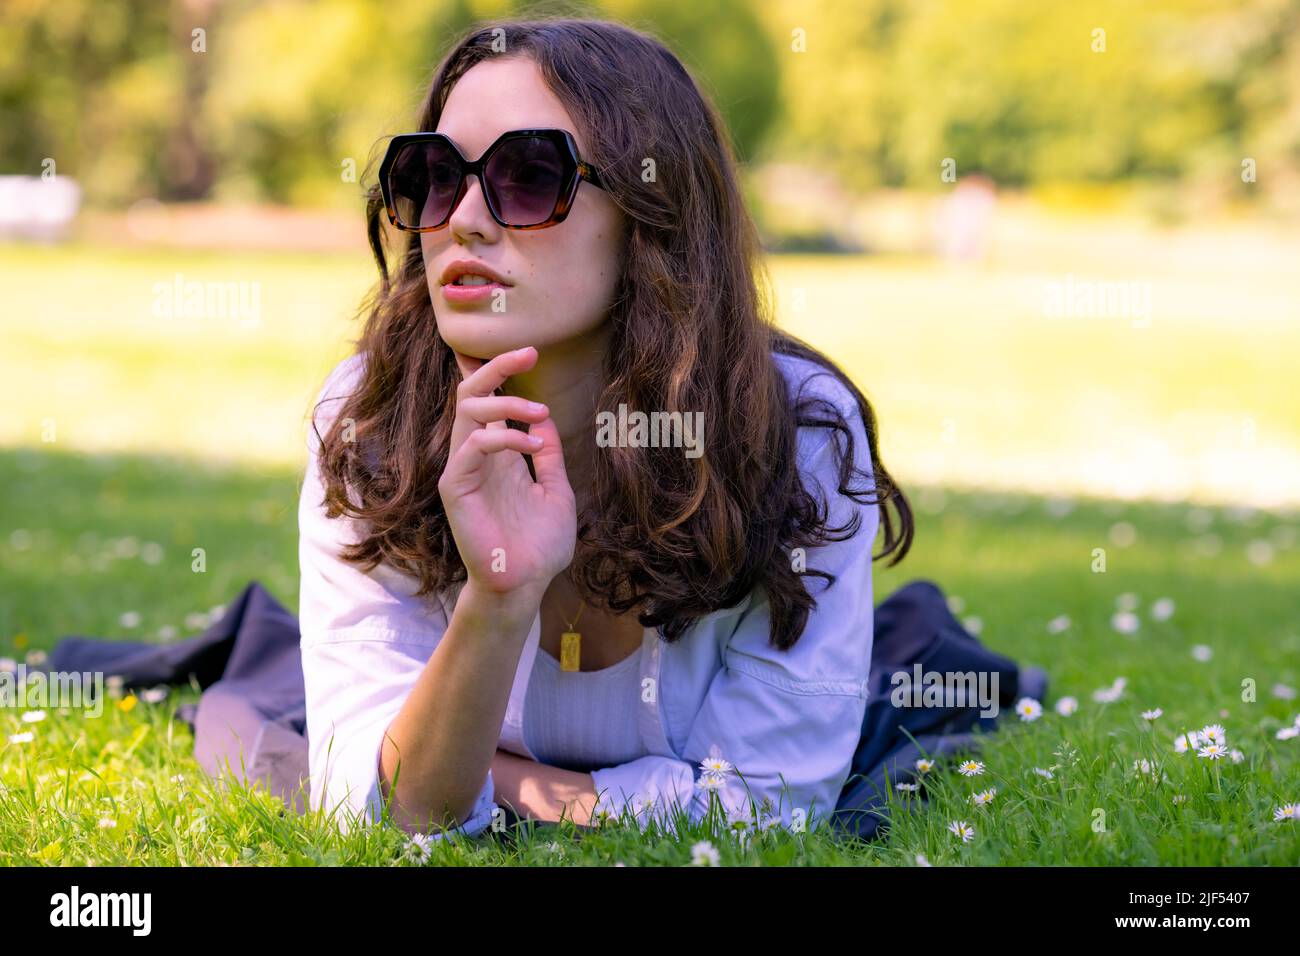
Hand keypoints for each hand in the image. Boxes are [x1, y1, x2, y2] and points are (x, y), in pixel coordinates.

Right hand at [438, 346, 576, 599]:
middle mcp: (478, 456)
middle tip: (528, 352)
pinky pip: (472, 447)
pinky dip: (503, 437)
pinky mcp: (457, 489)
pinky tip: (531, 444)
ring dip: (505, 402)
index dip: (494, 372)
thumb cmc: (540, 546)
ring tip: (538, 410)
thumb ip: (549, 456)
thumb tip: (544, 419)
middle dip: (496, 367)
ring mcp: (465, 470)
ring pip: (468, 413)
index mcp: (499, 454)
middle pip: (472, 395)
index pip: (487, 403)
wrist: (525, 584)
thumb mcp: (556, 491)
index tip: (524, 349)